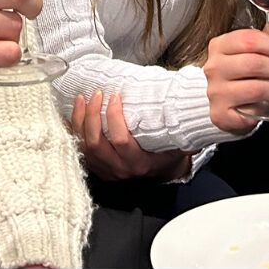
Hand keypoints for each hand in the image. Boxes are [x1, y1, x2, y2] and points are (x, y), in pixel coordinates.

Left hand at [70, 91, 191, 180]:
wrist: (162, 174)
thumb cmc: (169, 153)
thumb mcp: (179, 143)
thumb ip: (185, 129)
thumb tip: (200, 110)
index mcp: (139, 163)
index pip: (121, 142)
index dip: (114, 119)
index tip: (114, 97)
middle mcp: (120, 170)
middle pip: (96, 144)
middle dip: (92, 117)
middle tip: (96, 94)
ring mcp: (106, 170)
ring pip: (84, 148)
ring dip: (80, 122)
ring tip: (81, 100)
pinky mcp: (97, 168)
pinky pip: (77, 152)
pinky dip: (71, 134)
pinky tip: (67, 119)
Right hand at [204, 28, 268, 133]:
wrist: (223, 104)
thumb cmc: (239, 74)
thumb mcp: (246, 52)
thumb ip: (262, 38)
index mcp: (219, 46)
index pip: (249, 38)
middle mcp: (214, 67)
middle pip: (254, 63)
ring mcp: (216, 92)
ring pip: (256, 88)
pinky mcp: (220, 114)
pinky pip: (252, 110)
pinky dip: (268, 106)